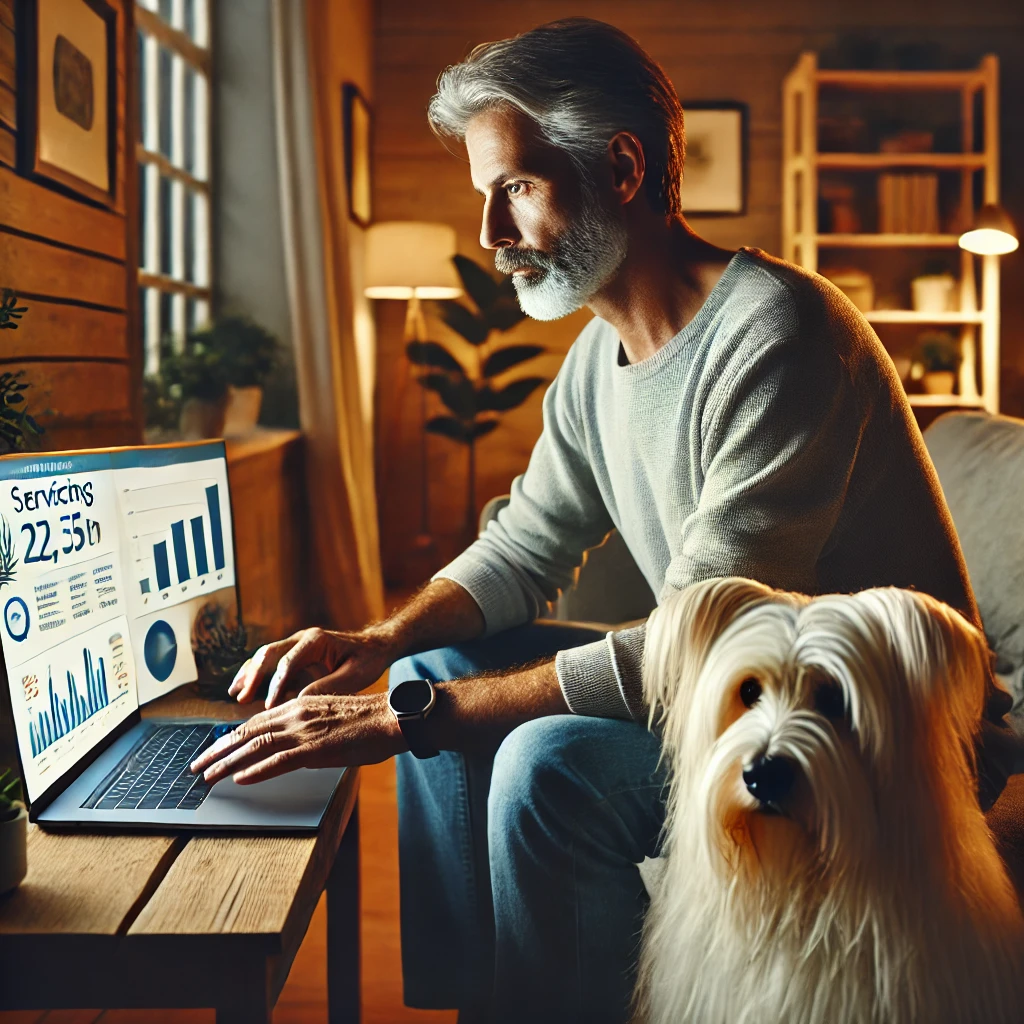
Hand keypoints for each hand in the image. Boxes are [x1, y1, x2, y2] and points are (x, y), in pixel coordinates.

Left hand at [190, 692, 405, 784]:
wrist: (391, 717)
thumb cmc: (367, 720)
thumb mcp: (329, 717)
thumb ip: (308, 728)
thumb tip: (293, 746)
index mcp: (299, 706)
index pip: (255, 722)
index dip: (230, 737)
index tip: (213, 749)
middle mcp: (296, 715)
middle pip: (247, 732)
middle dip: (218, 750)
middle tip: (196, 766)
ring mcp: (304, 731)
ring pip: (256, 746)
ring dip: (227, 762)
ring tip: (208, 776)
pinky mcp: (316, 748)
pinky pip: (279, 760)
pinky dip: (256, 770)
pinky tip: (240, 779)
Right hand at [229, 626, 396, 706]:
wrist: (376, 646)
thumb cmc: (368, 660)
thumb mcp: (354, 676)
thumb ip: (327, 686)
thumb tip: (299, 702)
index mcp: (317, 640)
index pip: (288, 662)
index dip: (276, 685)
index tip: (268, 706)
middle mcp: (303, 638)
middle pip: (269, 653)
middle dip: (253, 676)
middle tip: (240, 697)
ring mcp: (297, 644)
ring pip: (265, 655)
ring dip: (249, 674)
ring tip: (234, 693)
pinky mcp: (296, 653)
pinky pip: (271, 662)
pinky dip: (256, 675)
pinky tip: (245, 689)